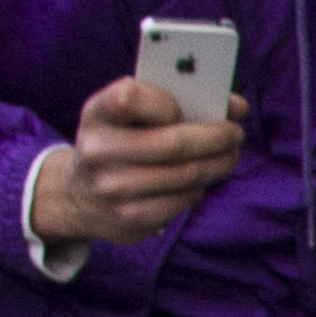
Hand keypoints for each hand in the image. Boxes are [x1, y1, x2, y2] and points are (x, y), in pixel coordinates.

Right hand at [34, 75, 246, 245]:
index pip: (131, 98)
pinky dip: (200, 187)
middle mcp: (100, 152)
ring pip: (187, 174)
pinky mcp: (131, 218)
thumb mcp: (126, 115)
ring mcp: (114, 189)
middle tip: (235, 133)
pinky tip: (199, 179)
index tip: (190, 106)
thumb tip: (236, 106)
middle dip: (217, 137)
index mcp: (97, 115)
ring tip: (229, 154)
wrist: (79, 196)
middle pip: (176, 143)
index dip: (168, 102)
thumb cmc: (117, 143)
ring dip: (219, 163)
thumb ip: (173, 101)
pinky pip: (184, 199)